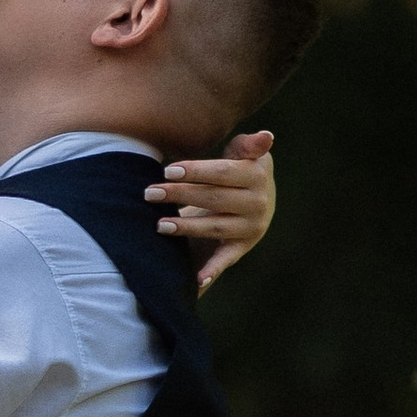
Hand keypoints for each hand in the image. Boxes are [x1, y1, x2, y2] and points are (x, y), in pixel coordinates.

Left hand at [147, 128, 275, 295]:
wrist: (258, 199)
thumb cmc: (240, 170)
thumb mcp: (244, 153)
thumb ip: (249, 145)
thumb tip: (267, 136)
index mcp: (256, 175)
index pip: (222, 173)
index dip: (195, 171)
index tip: (167, 171)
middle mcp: (258, 203)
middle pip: (214, 199)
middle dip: (180, 195)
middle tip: (150, 193)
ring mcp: (251, 227)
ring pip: (215, 227)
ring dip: (187, 227)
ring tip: (159, 225)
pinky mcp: (242, 246)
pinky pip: (226, 259)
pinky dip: (214, 270)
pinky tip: (198, 280)